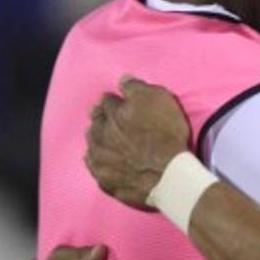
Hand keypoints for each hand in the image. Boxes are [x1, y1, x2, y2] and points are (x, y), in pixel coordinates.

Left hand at [86, 75, 189, 207]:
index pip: (108, 101)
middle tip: (104, 116)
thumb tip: (122, 79)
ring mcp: (101, 159)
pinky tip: (99, 160)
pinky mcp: (105, 180)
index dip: (113, 100)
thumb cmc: (167, 135)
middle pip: (95, 121)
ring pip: (91, 143)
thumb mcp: (159, 100)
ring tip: (100, 137)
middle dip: (100, 117)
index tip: (115, 101)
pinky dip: (95, 161)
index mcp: (113, 113)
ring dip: (95, 138)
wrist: (168, 175)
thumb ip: (137, 87)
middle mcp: (101, 134)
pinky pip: (93, 167)